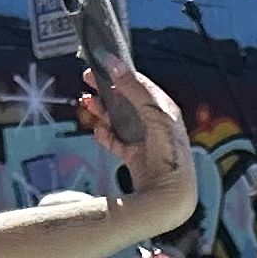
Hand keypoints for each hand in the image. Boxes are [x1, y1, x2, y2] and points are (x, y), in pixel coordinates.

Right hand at [82, 63, 196, 243]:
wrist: (170, 193)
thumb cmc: (169, 153)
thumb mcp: (154, 114)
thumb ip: (134, 89)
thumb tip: (114, 64)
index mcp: (164, 109)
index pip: (139, 84)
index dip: (119, 73)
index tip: (101, 65)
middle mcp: (155, 123)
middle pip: (126, 100)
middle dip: (106, 89)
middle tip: (87, 79)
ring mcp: (144, 140)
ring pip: (118, 119)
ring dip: (102, 111)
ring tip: (87, 103)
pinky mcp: (135, 157)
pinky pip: (116, 142)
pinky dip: (106, 136)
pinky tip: (98, 132)